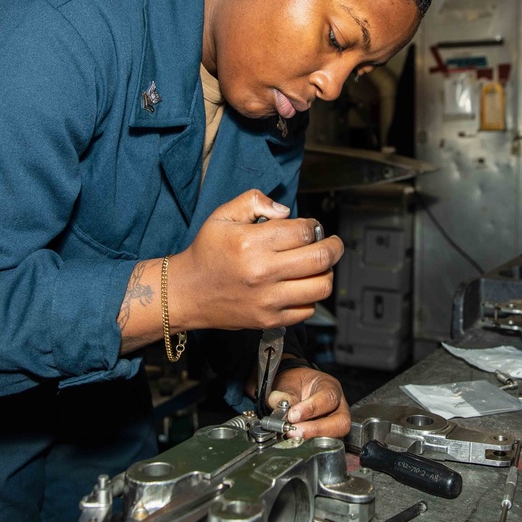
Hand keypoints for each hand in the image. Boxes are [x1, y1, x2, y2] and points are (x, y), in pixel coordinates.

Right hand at [170, 190, 343, 331]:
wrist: (187, 292)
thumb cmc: (207, 252)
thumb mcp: (223, 215)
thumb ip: (254, 201)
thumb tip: (286, 211)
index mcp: (251, 243)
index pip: (304, 232)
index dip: (314, 226)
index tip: (311, 227)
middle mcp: (262, 272)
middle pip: (321, 258)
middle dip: (334, 246)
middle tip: (332, 243)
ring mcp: (268, 300)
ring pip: (321, 286)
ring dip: (327, 272)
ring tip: (318, 265)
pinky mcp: (270, 320)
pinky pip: (308, 309)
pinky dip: (311, 296)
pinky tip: (300, 285)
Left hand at [268, 367, 350, 438]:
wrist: (297, 389)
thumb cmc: (297, 384)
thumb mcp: (288, 383)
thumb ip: (284, 395)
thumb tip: (280, 407)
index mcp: (331, 387)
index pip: (328, 398)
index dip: (311, 409)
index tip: (292, 415)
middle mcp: (339, 406)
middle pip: (341, 422)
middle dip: (316, 429)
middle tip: (294, 431)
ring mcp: (337, 423)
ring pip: (336, 437)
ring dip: (313, 438)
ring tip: (293, 436)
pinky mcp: (330, 437)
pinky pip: (326, 445)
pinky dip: (310, 444)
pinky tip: (296, 440)